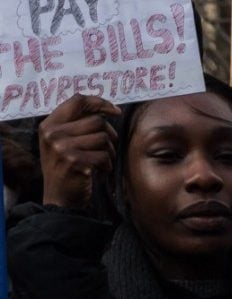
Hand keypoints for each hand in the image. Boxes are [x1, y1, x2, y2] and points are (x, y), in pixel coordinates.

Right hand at [38, 94, 119, 209]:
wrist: (59, 198)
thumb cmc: (66, 167)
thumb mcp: (61, 142)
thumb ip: (76, 123)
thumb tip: (108, 108)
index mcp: (48, 125)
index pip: (77, 100)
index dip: (100, 102)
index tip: (115, 111)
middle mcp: (52, 134)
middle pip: (97, 121)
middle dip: (109, 135)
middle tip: (105, 148)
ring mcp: (62, 148)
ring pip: (103, 137)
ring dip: (109, 151)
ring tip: (99, 162)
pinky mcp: (74, 162)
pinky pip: (105, 155)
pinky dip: (107, 165)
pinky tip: (98, 172)